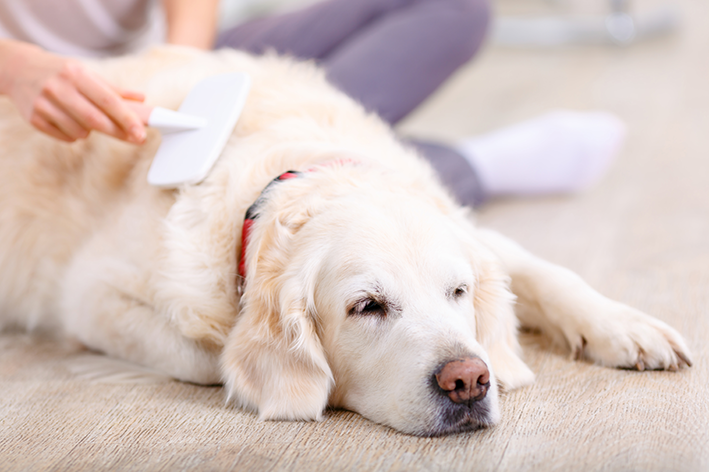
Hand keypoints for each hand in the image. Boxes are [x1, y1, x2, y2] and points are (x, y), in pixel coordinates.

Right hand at [0, 41, 146, 143]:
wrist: (18, 69)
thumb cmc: (60, 72)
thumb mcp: (85, 72)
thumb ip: (114, 89)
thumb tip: (141, 98)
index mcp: (75, 73)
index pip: (107, 100)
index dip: (127, 119)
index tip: (141, 133)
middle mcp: (58, 87)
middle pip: (95, 120)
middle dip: (119, 132)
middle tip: (136, 139)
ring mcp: (43, 104)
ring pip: (81, 132)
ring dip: (91, 131)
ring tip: (84, 117)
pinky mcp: (34, 118)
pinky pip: (66, 137)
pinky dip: (74, 134)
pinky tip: (68, 120)